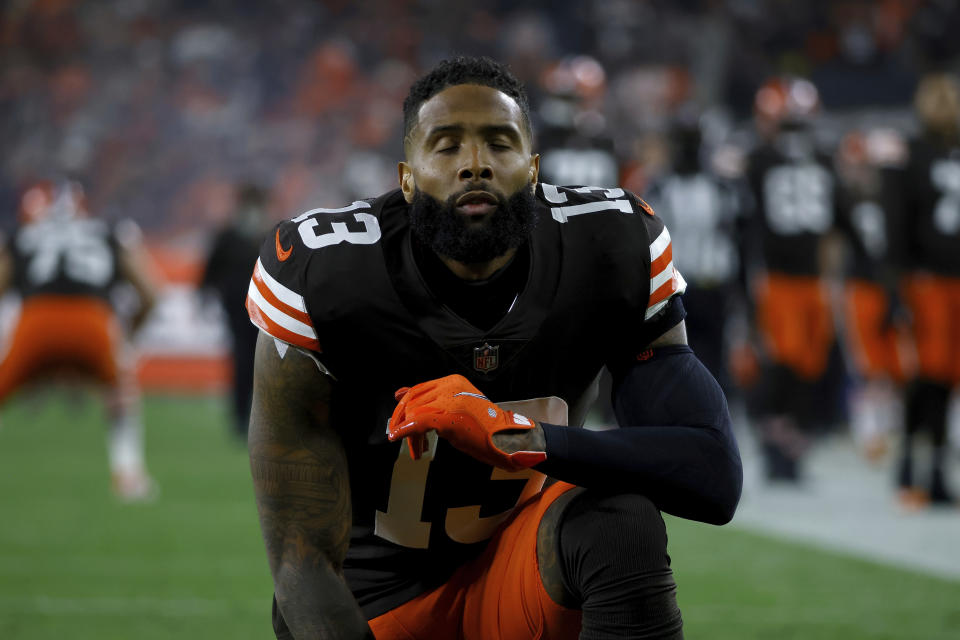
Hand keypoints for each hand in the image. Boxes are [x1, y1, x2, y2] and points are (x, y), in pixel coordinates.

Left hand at [388, 374, 546, 470]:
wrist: (507, 437)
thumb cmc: (483, 425)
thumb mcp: (454, 405)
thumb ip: (430, 399)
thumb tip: (398, 393)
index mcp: (452, 381)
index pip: (417, 389)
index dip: (403, 407)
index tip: (397, 422)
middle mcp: (450, 386)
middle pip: (413, 401)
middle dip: (403, 422)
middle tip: (400, 438)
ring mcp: (450, 400)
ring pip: (415, 413)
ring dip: (410, 434)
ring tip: (417, 450)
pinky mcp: (450, 417)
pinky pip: (419, 422)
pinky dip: (405, 431)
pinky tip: (397, 438)